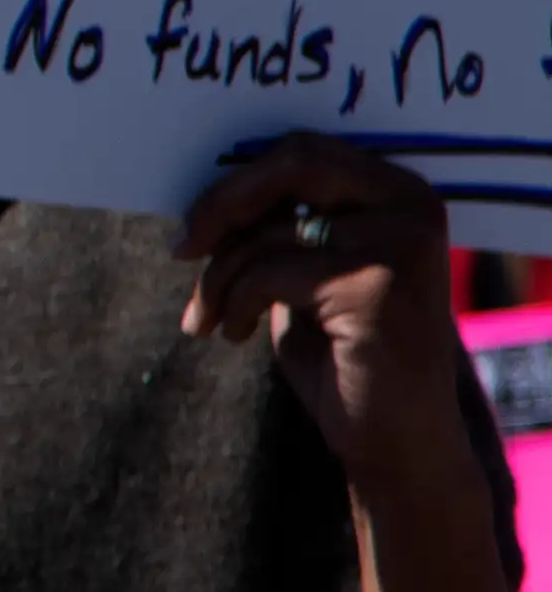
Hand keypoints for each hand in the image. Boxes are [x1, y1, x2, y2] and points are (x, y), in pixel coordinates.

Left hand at [176, 133, 477, 515]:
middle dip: (221, 205)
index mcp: (400, 193)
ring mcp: (399, 242)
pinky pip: (269, 272)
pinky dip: (235, 302)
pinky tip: (235, 335)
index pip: (303, 151)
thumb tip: (209, 189)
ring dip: (218, 278)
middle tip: (182, 250)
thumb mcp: (307, 274)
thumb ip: (281, 225)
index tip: (194, 227)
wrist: (395, 439)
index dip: (237, 182)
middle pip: (290, 165)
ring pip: (268, 230)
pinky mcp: (376, 285)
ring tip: (211, 318)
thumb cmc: (344, 355)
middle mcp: (410, 206)